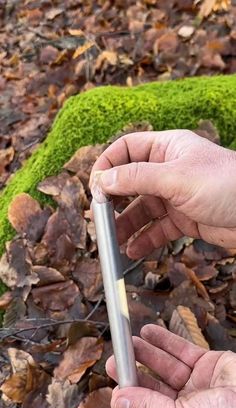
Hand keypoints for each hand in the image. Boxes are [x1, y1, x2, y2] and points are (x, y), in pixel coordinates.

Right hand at [91, 130, 235, 258]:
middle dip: (114, 200)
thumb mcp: (177, 177)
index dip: (107, 165)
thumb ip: (137, 178)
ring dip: (125, 225)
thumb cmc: (227, 183)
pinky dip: (143, 240)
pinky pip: (156, 229)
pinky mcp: (183, 219)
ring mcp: (175, 196)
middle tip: (101, 218)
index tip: (96, 187)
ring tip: (113, 241)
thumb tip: (103, 180)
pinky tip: (133, 251)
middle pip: (130, 182)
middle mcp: (168, 170)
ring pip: (141, 209)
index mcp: (166, 148)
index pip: (126, 149)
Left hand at [106, 325, 235, 407]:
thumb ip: (149, 407)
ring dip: (146, 351)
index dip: (131, 394)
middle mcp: (187, 404)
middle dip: (134, 370)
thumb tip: (119, 401)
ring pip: (166, 364)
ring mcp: (197, 383)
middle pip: (154, 384)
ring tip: (129, 341)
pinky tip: (148, 332)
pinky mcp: (207, 364)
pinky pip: (182, 350)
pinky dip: (165, 340)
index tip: (115, 381)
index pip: (148, 406)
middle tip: (116, 358)